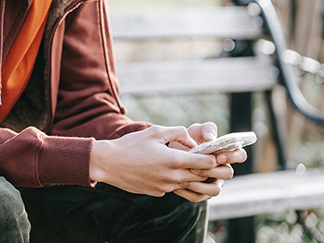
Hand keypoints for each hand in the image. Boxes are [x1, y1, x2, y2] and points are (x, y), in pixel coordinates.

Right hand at [90, 125, 218, 196]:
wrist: (108, 164)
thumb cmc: (130, 145)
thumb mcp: (155, 131)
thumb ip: (178, 132)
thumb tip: (191, 141)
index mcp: (175, 160)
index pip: (207, 163)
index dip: (214, 157)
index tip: (214, 151)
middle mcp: (173, 177)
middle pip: (202, 176)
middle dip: (208, 169)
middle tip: (209, 160)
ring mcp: (166, 187)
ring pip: (189, 184)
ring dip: (192, 176)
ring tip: (188, 165)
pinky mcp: (158, 193)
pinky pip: (174, 188)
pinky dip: (176, 180)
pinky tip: (166, 170)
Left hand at [169, 122, 248, 201]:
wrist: (169, 156)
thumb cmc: (188, 142)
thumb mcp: (195, 131)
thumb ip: (206, 130)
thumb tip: (211, 138)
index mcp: (225, 153)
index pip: (240, 155)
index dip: (233, 157)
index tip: (219, 156)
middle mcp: (222, 169)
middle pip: (228, 173)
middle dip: (212, 171)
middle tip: (196, 168)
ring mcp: (214, 182)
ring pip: (216, 190)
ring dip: (201, 185)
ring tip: (185, 178)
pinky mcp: (202, 193)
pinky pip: (200, 197)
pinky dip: (189, 192)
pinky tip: (178, 185)